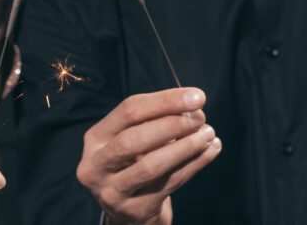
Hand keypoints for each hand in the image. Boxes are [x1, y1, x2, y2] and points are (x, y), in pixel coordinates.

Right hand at [76, 88, 220, 224]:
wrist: (127, 209)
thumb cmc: (134, 161)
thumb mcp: (134, 137)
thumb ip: (156, 120)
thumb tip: (192, 106)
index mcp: (95, 138)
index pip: (129, 111)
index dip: (165, 101)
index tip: (196, 96)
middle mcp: (97, 165)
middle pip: (133, 139)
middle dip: (172, 124)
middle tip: (200, 117)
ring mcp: (112, 191)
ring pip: (152, 165)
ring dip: (186, 147)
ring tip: (209, 133)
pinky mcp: (134, 210)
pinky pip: (170, 184)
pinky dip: (195, 164)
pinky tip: (211, 150)